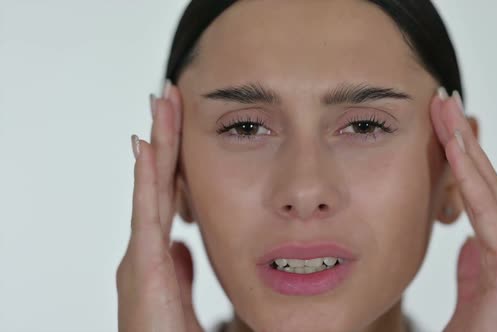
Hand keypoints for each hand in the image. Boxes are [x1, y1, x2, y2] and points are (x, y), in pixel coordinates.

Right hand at [116, 82, 203, 331]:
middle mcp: (144, 249)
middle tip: (168, 95)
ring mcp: (140, 255)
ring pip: (151, 188)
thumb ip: (182, 271)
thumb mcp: (180, 295)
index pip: (168, 193)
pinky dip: (147, 179)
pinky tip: (147, 147)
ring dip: (157, 143)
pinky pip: (147, 213)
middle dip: (164, 136)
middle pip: (158, 181)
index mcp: (156, 254)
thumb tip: (184, 247)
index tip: (178, 121)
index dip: (173, 157)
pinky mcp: (143, 266)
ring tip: (160, 105)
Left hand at [431, 88, 496, 331]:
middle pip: (485, 182)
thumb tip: (468, 240)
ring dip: (467, 148)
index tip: (437, 121)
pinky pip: (490, 215)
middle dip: (462, 139)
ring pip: (489, 190)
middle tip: (441, 99)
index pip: (476, 193)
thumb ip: (470, 268)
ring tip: (446, 111)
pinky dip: (473, 179)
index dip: (459, 155)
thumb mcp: (467, 291)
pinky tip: (456, 150)